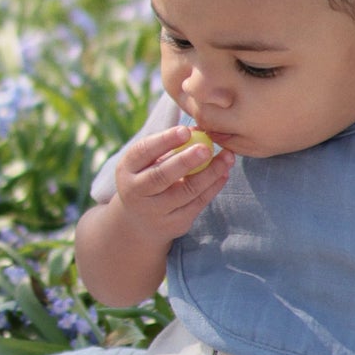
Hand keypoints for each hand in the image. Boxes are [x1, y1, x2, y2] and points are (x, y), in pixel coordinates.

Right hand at [112, 123, 234, 246]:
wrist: (137, 223)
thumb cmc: (146, 179)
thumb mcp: (146, 162)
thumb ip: (167, 146)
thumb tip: (200, 130)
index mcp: (127, 170)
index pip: (143, 152)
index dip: (164, 141)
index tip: (185, 130)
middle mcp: (136, 192)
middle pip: (161, 176)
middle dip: (185, 161)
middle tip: (206, 148)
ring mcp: (155, 212)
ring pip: (185, 192)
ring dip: (209, 173)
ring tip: (227, 157)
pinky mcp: (175, 224)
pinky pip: (197, 204)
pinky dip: (213, 187)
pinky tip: (224, 174)